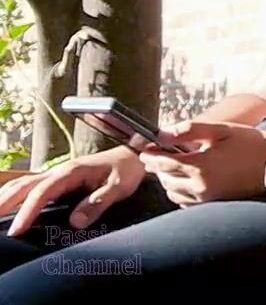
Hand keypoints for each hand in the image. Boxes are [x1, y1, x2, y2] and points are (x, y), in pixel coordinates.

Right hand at [0, 146, 144, 236]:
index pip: (42, 192)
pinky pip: (31, 187)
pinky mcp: (58, 180)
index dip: (28, 211)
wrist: (132, 155)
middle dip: (4, 203)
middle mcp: (59, 171)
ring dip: (6, 197)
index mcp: (71, 172)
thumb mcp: (118, 187)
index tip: (17, 230)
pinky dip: (15, 195)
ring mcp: (56, 175)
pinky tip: (8, 206)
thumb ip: (97, 202)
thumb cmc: (126, 170)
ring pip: (23, 184)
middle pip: (23, 185)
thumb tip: (75, 222)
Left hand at [138, 121, 265, 206]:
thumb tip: (164, 132)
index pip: (164, 163)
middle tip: (155, 157)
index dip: (151, 156)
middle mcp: (201, 185)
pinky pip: (186, 202)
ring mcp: (207, 197)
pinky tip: (185, 181)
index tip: (144, 150)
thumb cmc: (250, 142)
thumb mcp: (221, 130)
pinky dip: (179, 192)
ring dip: (168, 181)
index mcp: (201, 165)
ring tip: (171, 168)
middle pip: (166, 179)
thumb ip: (191, 129)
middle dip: (157, 168)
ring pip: (173, 193)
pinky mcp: (214, 203)